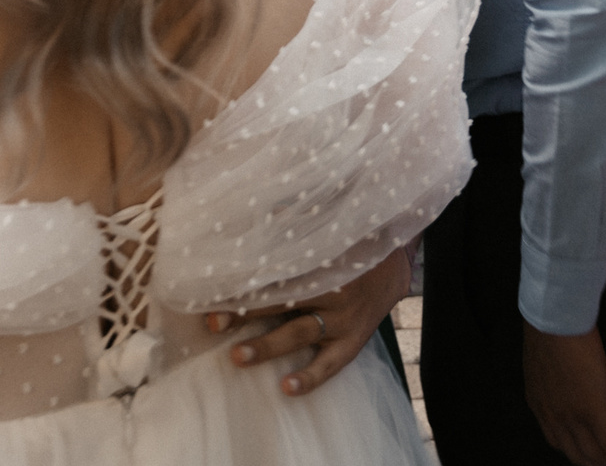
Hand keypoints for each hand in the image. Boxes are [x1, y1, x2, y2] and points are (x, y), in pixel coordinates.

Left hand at [205, 245, 408, 396]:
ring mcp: (342, 319)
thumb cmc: (349, 246)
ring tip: (237, 356)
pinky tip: (287, 388)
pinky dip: (310, 377)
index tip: (214, 287)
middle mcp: (330, 290)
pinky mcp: (353, 342)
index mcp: (319, 260)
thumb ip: (293, 225)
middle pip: (280, 302)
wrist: (393, 268)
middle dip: (244, 313)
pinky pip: (330, 365)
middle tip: (213, 323)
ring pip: (300, 334)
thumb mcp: (326, 230)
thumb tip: (254, 216)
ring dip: (268, 346)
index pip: (275, 271)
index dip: (245, 280)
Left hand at [521, 322, 605, 465]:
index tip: (593, 454)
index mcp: (540, 404)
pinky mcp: (593, 411)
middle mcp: (553, 418)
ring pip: (596, 455)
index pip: (558, 441)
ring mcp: (572, 417)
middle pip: (578, 455)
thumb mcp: (545, 358)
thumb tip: (570, 376)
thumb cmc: (550, 326)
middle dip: (598, 464)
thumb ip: (554, 376)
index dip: (578, 451)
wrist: (554, 318)